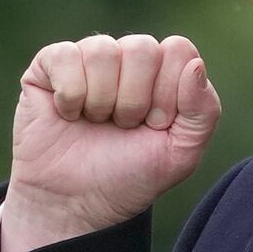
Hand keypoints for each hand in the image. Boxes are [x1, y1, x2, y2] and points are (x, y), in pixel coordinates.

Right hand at [1, 34, 221, 251]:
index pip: (178, 49)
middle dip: (135, 99)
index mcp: (163, 70)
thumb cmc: (130, 175)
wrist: (76, 203)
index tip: (156, 125)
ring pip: (103, 50)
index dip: (169, 93)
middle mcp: (127, 57)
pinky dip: (70, 95)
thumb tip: (195, 65)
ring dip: (101, 100)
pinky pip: (64, 56)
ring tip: (97, 123)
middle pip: (142, 47)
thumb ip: (204, 111)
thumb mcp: (182, 153)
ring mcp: (87, 58)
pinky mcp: (48, 66)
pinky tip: (69, 115)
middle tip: (124, 126)